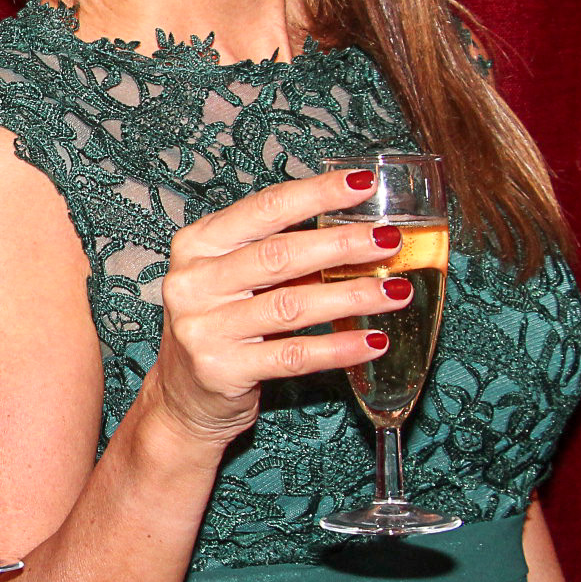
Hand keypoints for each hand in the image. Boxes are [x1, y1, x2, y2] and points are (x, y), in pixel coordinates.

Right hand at [144, 168, 411, 448]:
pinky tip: (373, 341)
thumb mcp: (236, 281)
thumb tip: (360, 232)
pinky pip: (293, 356)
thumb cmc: (221, 326)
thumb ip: (281, 256)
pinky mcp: (222, 370)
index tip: (363, 184)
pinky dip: (339, 348)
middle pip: (278, 255)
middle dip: (341, 245)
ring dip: (350, 296)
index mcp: (198, 245)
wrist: (184, 397)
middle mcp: (194, 282)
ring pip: (290, 306)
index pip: (264, 208)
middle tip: (388, 241)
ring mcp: (204, 328)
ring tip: (395, 291)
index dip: (316, 194)